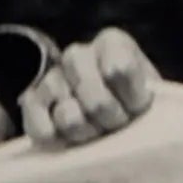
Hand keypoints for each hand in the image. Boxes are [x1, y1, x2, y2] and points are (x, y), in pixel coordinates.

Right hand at [17, 28, 156, 147]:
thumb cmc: (135, 100)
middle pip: (96, 100)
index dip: (134, 99)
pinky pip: (41, 128)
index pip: (120, 71)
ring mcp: (50, 77)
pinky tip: (70, 138)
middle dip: (112, 121)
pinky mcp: (31, 103)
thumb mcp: (152, 90)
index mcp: (112, 42)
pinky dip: (59, 140)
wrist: (108, 113)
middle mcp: (77, 54)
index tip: (140, 108)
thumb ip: (150, 92)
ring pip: (69, 117)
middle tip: (118, 124)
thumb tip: (139, 105)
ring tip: (97, 130)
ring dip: (87, 133)